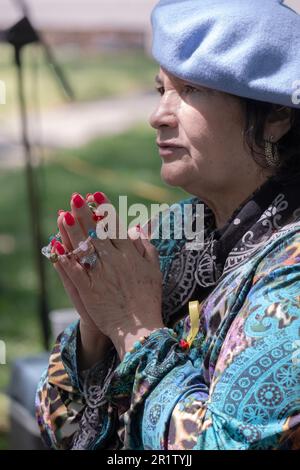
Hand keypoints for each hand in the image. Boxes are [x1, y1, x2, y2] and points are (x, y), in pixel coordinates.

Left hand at [52, 192, 163, 359]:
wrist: (139, 328)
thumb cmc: (148, 298)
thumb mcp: (154, 270)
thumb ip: (145, 247)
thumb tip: (136, 227)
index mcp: (130, 255)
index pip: (115, 226)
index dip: (104, 210)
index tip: (96, 195)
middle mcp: (115, 262)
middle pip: (97, 233)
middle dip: (85, 214)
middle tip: (75, 199)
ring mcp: (101, 276)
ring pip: (84, 248)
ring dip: (72, 231)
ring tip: (63, 215)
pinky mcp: (89, 291)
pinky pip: (74, 271)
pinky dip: (65, 258)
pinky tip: (55, 246)